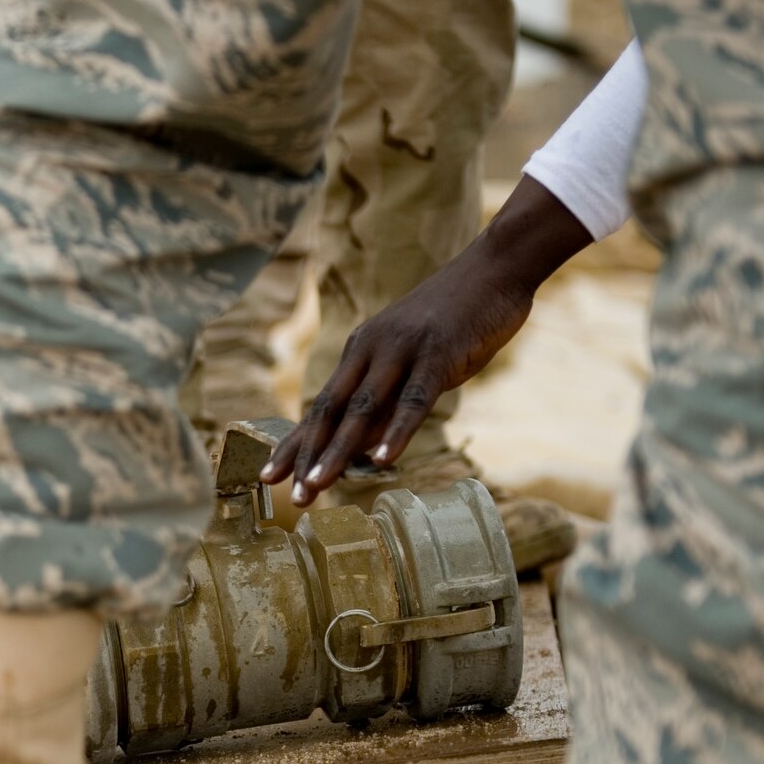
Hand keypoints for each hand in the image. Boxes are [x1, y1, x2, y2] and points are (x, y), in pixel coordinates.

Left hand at [261, 176, 594, 503]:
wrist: (494, 268)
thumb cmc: (456, 319)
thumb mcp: (411, 361)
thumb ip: (388, 400)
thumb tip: (365, 449)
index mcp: (361, 352)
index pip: (321, 406)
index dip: (295, 443)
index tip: (268, 476)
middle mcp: (371, 350)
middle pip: (331, 410)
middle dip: (308, 456)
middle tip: (291, 495)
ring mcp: (402, 350)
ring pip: (363, 409)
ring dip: (339, 451)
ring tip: (319, 486)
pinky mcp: (438, 353)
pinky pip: (413, 398)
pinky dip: (397, 430)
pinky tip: (385, 461)